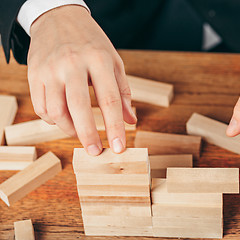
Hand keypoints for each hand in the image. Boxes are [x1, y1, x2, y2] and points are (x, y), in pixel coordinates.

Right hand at [28, 5, 136, 154]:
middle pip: (79, 108)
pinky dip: (52, 120)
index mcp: (99, 60)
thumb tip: (131, 121)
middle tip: (96, 152)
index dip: (115, 126)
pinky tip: (63, 120)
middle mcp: (72, 64)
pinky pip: (40, 106)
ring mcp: (50, 69)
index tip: (119, 147)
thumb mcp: (114, 61)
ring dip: (69, 129)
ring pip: (56, 110)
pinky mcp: (34, 74)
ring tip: (80, 133)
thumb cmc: (92, 43)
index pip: (109, 99)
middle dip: (88, 135)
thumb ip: (123, 92)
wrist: (59, 18)